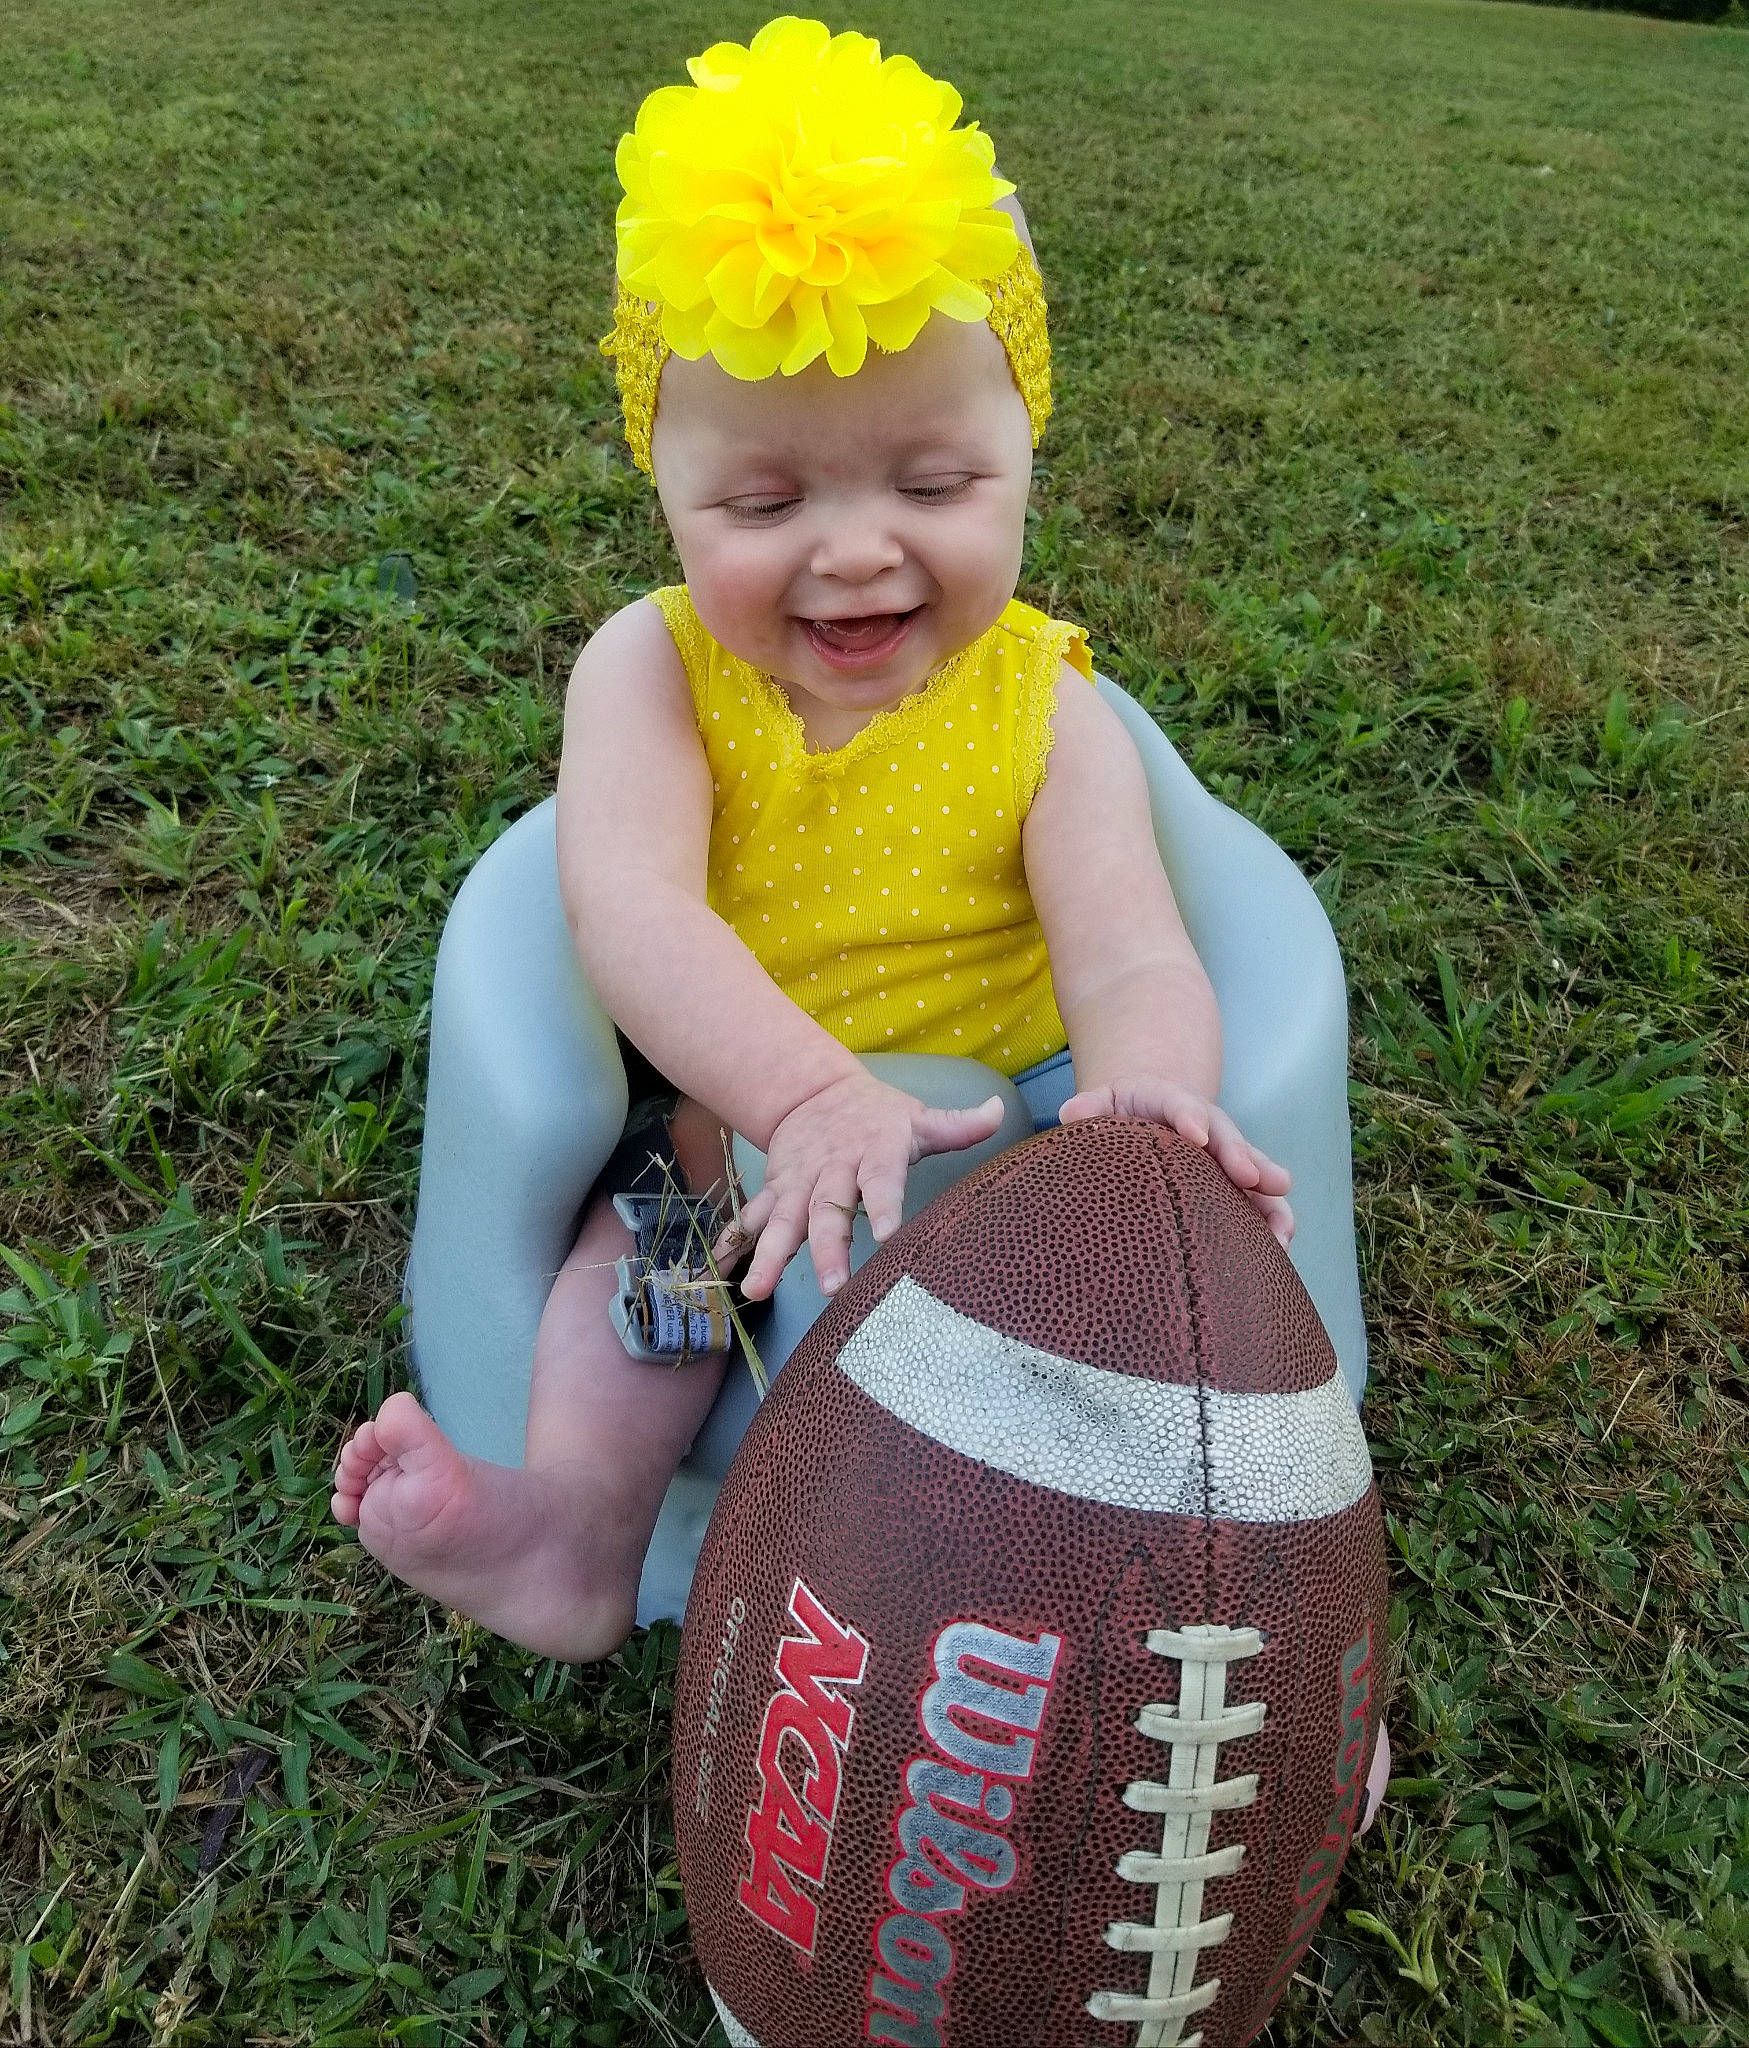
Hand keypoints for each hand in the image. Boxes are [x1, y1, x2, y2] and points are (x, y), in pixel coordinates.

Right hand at [715, 1074, 1004, 1300]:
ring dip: (768, 1254)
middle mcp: (831, 1171)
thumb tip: (998, 1112)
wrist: (813, 1092)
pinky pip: (751, 1220)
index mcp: (872, 1153)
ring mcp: (798, 1184)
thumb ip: (956, 1125)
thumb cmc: (878, 1118)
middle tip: (831, 1287)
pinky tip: (719, 1272)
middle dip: (827, 1249)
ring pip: (782, 1220)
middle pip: (829, 1211)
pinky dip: (733, 1244)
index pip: (881, 1181)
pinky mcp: (775, 1192)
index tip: (889, 1237)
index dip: (885, 1207)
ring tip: (756, 1289)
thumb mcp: (917, 1117)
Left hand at [1059, 1077, 1294, 1246]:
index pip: (1180, 1105)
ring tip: (1282, 1227)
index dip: (1188, 1118)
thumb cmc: (1125, 1111)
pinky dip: (1272, 1224)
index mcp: (1172, 1103)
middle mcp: (1209, 1128)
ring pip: (1253, 1176)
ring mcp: (1225, 1159)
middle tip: (1250, 1177)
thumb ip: (1091, 1105)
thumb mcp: (1106, 1100)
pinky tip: (1278, 1250)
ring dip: (1269, 1200)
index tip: (1195, 1134)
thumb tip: (1072, 1114)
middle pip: (1229, 1139)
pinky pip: (1260, 1205)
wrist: (1151, 1111)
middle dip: (1241, 1158)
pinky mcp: (1235, 1187)